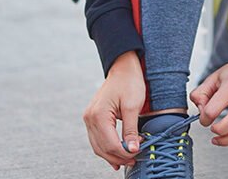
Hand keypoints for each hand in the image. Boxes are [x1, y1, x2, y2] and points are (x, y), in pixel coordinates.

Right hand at [83, 51, 145, 170]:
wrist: (123, 68)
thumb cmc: (129, 82)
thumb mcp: (133, 107)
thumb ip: (131, 130)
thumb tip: (133, 149)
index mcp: (98, 115)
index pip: (110, 144)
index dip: (124, 153)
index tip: (138, 153)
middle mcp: (90, 117)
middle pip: (102, 148)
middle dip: (118, 157)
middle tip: (134, 160)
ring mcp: (89, 118)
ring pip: (98, 146)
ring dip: (112, 155)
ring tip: (127, 159)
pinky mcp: (92, 118)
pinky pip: (97, 139)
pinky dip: (107, 148)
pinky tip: (116, 154)